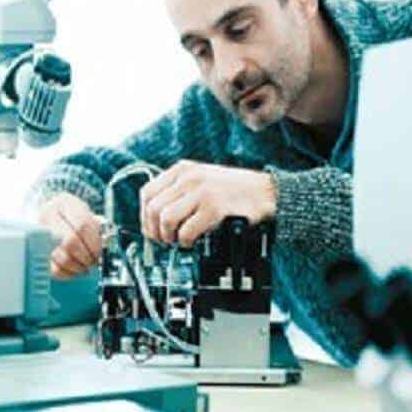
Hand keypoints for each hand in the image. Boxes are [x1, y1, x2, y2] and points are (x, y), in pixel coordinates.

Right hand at [38, 193, 101, 279]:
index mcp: (64, 203)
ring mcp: (39, 233)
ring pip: (61, 256)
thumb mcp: (83, 212)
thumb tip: (100, 250)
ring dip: (77, 266)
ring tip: (83, 266)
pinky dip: (66, 273)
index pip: (82, 225)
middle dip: (85, 256)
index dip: (93, 243)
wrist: (48, 214)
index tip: (98, 252)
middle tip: (92, 261)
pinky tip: (72, 269)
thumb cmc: (70, 215)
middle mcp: (48, 215)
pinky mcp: (36, 249)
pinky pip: (52, 267)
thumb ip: (93, 228)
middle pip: (71, 241)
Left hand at [140, 161, 275, 246]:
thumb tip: (155, 218)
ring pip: (166, 219)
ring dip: (168, 237)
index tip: (151, 229)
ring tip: (177, 241)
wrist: (267, 192)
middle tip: (163, 241)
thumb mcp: (201, 180)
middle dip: (154, 231)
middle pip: (153, 208)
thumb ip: (179, 192)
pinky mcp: (214, 207)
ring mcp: (202, 191)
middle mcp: (189, 177)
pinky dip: (185, 241)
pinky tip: (191, 242)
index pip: (147, 193)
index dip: (144, 216)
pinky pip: (187, 230)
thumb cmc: (234, 190)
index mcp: (182, 169)